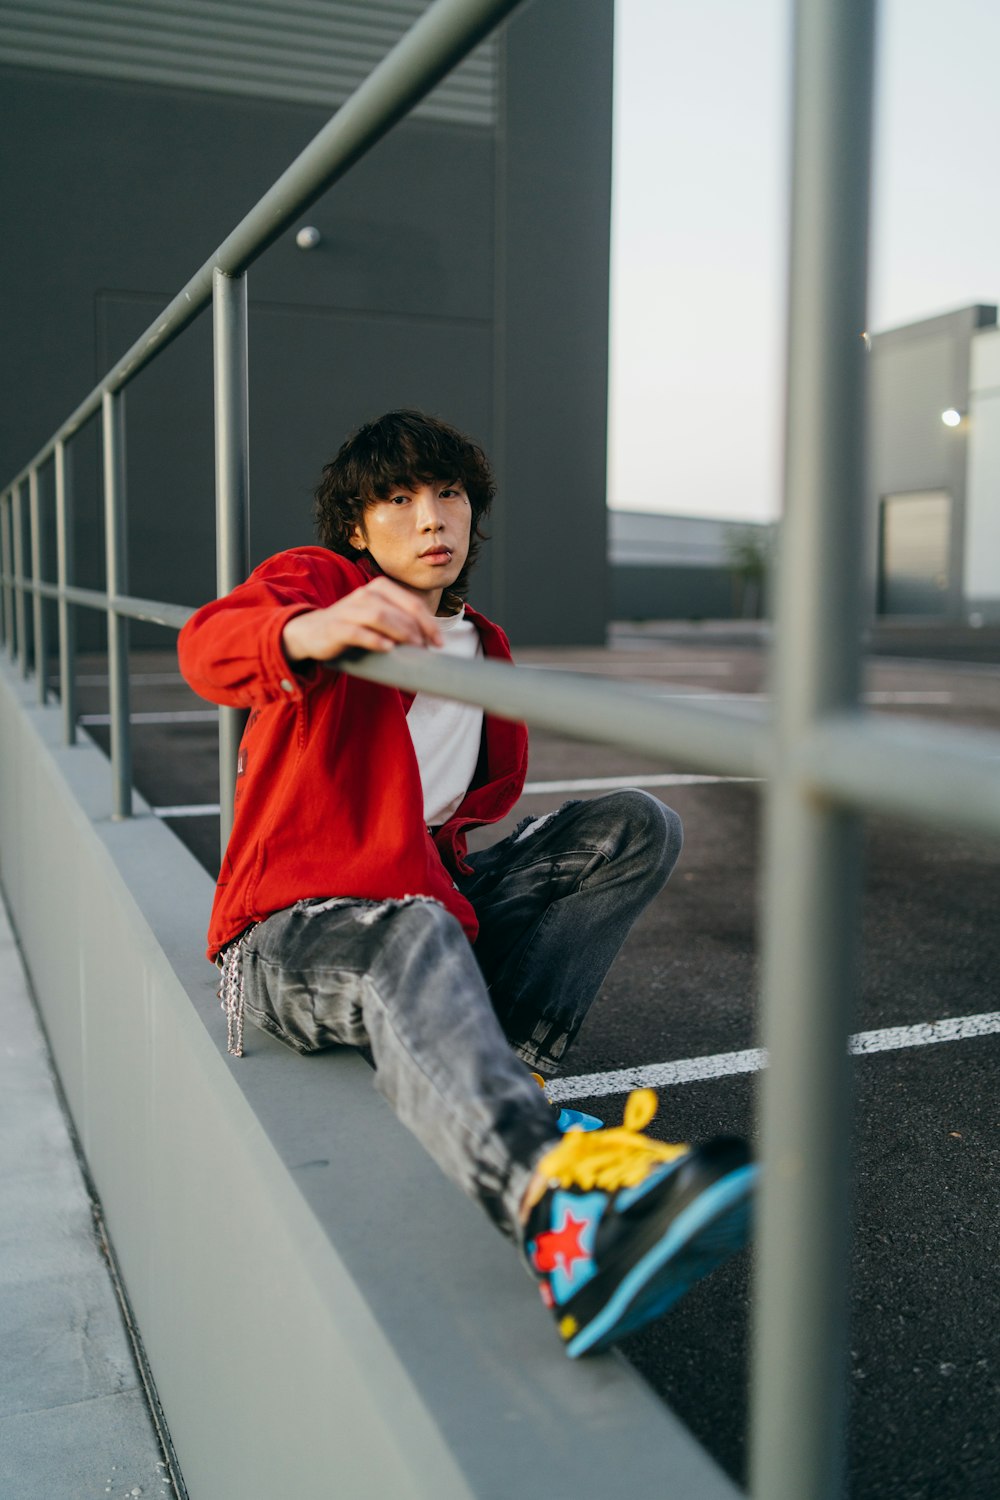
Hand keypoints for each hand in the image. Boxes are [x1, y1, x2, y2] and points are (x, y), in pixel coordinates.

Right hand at [281, 575, 443, 662]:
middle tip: (427, 648)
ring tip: (413, 649)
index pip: (412, 603)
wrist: (312, 632)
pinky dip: (374, 639)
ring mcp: (348, 610)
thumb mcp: (378, 618)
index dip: (429, 622)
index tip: (439, 642)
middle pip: (398, 608)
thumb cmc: (353, 626)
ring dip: (400, 632)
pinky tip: (388, 648)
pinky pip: (356, 631)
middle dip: (418, 629)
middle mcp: (364, 594)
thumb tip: (430, 641)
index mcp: (379, 589)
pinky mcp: (335, 628)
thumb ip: (400, 621)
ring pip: (379, 616)